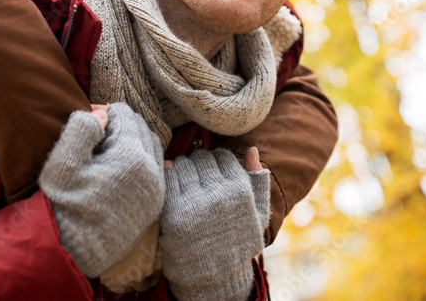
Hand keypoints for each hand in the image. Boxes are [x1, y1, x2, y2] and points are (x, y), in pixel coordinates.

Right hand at [40, 102, 164, 277]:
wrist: (75, 250)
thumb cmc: (66, 205)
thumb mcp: (63, 163)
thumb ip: (81, 129)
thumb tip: (102, 113)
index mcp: (130, 157)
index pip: (127, 115)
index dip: (107, 112)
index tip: (92, 118)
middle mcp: (151, 171)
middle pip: (143, 128)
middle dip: (123, 125)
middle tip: (99, 133)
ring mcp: (156, 188)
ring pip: (153, 147)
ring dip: (135, 140)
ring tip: (109, 150)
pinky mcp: (156, 202)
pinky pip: (157, 168)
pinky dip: (143, 159)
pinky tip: (121, 166)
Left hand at [159, 147, 267, 300]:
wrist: (216, 277)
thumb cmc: (238, 242)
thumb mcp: (257, 214)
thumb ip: (257, 179)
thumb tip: (252, 148)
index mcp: (240, 191)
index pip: (222, 156)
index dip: (217, 160)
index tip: (214, 170)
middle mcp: (217, 194)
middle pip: (201, 158)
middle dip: (199, 163)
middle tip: (198, 174)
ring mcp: (193, 203)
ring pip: (182, 164)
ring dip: (183, 168)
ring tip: (186, 180)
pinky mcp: (172, 212)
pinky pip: (168, 179)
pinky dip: (169, 177)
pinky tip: (175, 185)